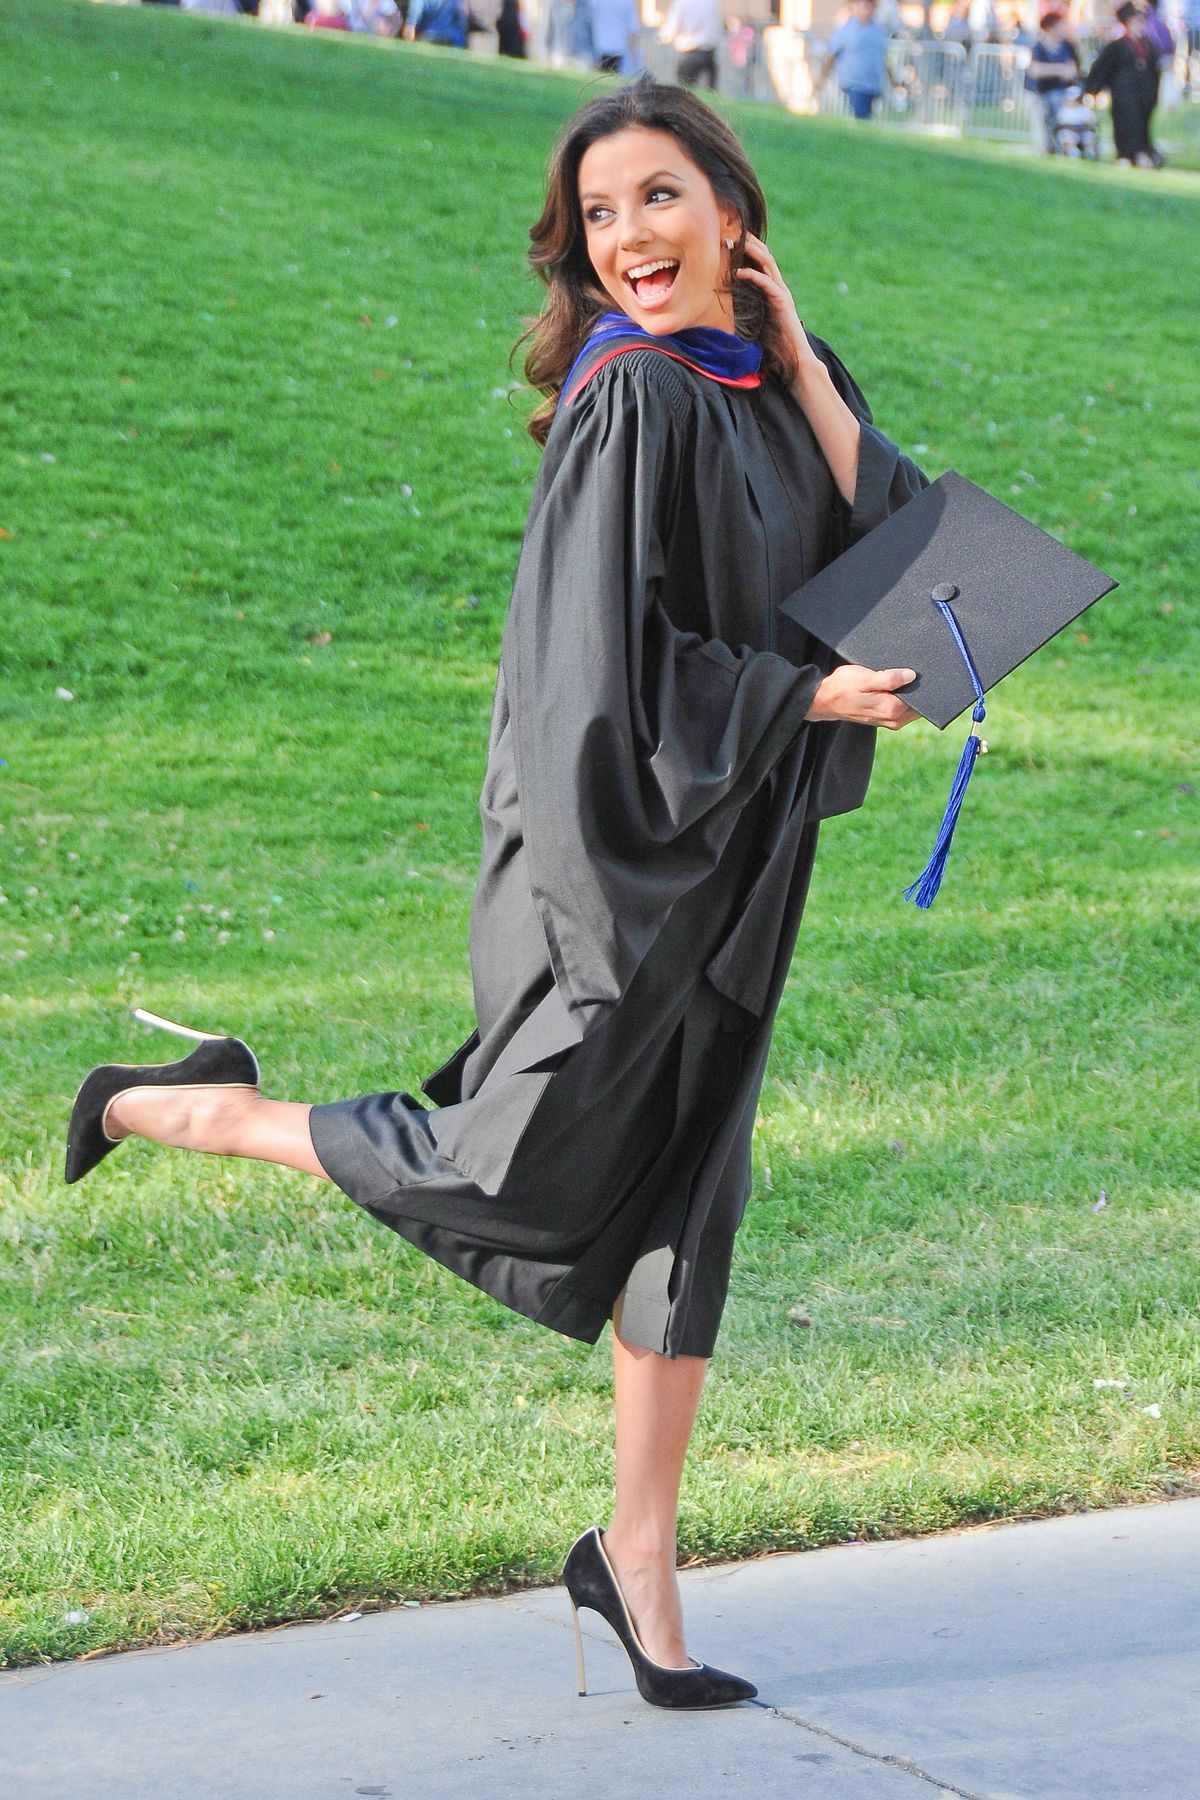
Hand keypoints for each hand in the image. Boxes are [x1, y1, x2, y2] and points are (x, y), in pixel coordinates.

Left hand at [734, 234, 824, 380]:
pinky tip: (739, 272)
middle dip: (749, 242)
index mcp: (771, 290)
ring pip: (767, 263)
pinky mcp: (782, 301)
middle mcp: (778, 286)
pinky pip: (766, 282)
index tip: (730, 239)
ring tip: (735, 243)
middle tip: (731, 232)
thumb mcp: (753, 322)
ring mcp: (781, 292)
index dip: (747, 249)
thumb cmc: (774, 344)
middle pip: (764, 256)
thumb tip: (722, 309)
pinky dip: (752, 275)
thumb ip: (744, 310)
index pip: (759, 262)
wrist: (794, 357)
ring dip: (751, 251)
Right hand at [806, 664, 919, 729]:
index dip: (921, 683)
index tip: (918, 671)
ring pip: (911, 706)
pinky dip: (901, 697)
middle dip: (916, 688)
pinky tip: (891, 686)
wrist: (825, 700)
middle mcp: (894, 719)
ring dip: (908, 692)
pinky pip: (902, 708)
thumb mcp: (865, 678)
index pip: (920, 697)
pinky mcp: (885, 718)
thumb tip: (911, 675)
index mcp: (892, 709)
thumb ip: (889, 678)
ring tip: (895, 677)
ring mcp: (890, 721)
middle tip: (905, 671)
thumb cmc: (842, 687)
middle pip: (918, 703)